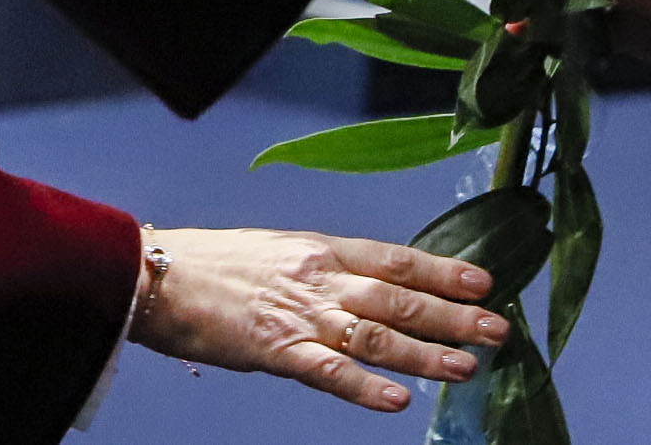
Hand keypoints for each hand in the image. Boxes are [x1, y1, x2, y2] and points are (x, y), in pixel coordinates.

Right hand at [134, 229, 508, 410]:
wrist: (154, 275)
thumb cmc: (212, 266)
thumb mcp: (278, 252)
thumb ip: (322, 269)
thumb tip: (366, 284)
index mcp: (319, 249)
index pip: (395, 259)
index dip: (441, 271)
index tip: (484, 282)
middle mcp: (318, 279)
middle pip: (397, 299)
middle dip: (451, 315)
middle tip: (497, 329)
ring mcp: (299, 315)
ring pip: (375, 335)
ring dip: (424, 354)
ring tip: (466, 367)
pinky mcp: (274, 350)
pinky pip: (328, 373)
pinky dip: (365, 387)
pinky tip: (397, 401)